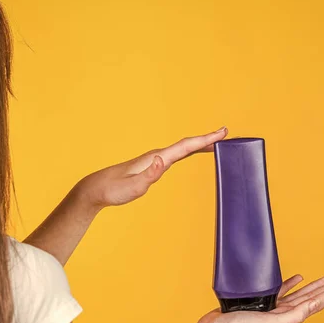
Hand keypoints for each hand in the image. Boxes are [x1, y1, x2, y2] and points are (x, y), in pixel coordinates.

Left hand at [77, 127, 227, 209]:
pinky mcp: (151, 165)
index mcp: (156, 158)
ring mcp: (154, 160)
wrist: (97, 189)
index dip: (204, 140)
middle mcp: (157, 156)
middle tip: (226, 134)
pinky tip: (192, 154)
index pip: (185, 147)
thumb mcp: (132, 188)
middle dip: (207, 140)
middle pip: (187, 145)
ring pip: (182, 149)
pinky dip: (189, 152)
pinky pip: (176, 155)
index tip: (222, 133)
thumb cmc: (114, 190)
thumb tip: (162, 161)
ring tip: (216, 143)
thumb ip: (149, 175)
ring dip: (199, 145)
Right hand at [200, 275, 323, 322]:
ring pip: (299, 294)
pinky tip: (296, 278)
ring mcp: (272, 307)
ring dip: (313, 286)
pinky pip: (279, 290)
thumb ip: (292, 315)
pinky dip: (289, 284)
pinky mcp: (259, 301)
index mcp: (289, 318)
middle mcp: (284, 313)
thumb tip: (314, 305)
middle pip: (313, 298)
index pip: (317, 303)